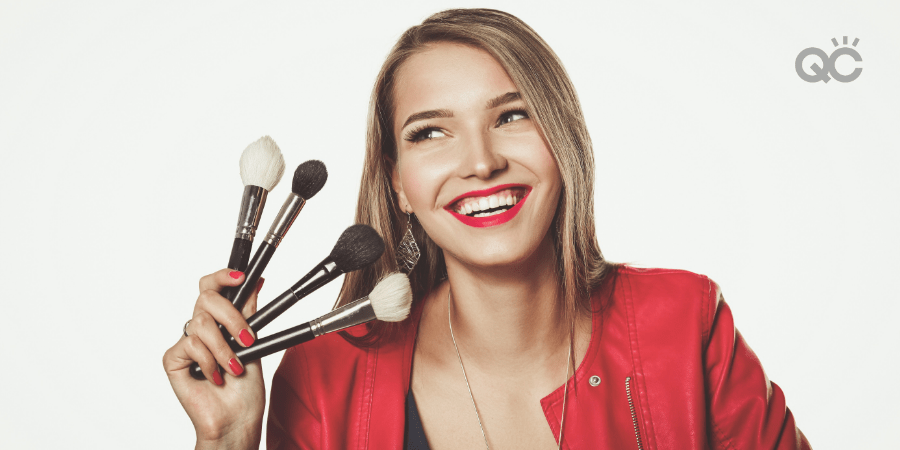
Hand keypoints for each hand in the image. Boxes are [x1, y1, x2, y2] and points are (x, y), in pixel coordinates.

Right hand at [162, 269, 265, 448]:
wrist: (236, 420)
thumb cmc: (246, 388)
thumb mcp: (255, 343)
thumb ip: (249, 312)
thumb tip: (256, 280)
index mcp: (220, 321)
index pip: (213, 287)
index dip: (223, 276)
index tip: (242, 275)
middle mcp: (201, 328)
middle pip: (206, 297)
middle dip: (231, 316)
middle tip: (247, 339)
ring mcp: (186, 343)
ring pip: (201, 324)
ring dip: (224, 348)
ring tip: (234, 367)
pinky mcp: (173, 359)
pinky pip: (189, 345)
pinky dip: (208, 362)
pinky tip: (215, 377)